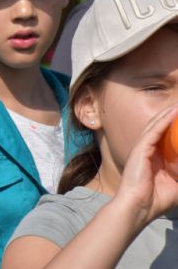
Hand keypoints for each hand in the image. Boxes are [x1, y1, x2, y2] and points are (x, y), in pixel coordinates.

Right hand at [114, 103, 177, 227]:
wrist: (139, 207)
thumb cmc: (156, 200)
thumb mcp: (177, 185)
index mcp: (155, 157)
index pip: (165, 136)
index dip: (173, 126)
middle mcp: (148, 149)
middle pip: (160, 127)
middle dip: (170, 116)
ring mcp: (142, 148)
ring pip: (156, 125)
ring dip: (168, 114)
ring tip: (177, 105)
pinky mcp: (140, 149)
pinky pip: (153, 131)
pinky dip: (163, 121)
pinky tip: (172, 113)